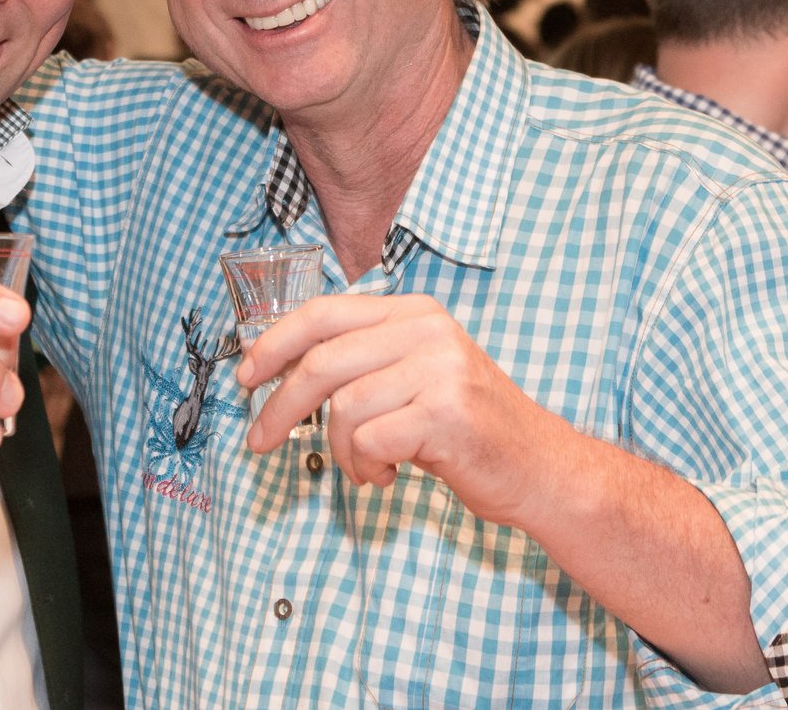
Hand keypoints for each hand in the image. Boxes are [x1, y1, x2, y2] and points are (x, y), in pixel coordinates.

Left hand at [237, 293, 572, 526]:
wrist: (542, 469)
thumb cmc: (468, 430)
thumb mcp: (415, 377)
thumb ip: (362, 364)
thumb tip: (280, 371)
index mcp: (414, 312)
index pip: (324, 313)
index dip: (274, 343)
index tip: (245, 375)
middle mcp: (427, 331)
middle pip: (322, 361)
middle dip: (279, 406)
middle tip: (259, 441)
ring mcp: (439, 369)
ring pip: (344, 409)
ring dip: (342, 452)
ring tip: (367, 467)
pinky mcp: (446, 412)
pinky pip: (370, 440)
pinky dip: (365, 468)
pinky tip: (387, 476)